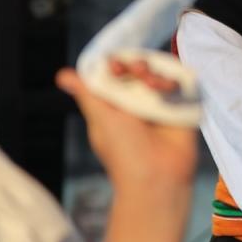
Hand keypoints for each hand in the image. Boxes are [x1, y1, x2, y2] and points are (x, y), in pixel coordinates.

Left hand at [57, 68, 199, 206]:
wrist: (158, 178)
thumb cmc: (124, 153)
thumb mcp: (102, 120)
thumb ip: (87, 94)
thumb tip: (61, 74)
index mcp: (114, 105)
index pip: (113, 74)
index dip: (115, 65)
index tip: (115, 67)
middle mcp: (136, 102)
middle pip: (137, 69)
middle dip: (136, 64)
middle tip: (138, 70)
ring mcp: (159, 104)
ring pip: (158, 73)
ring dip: (154, 72)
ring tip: (152, 82)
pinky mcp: (180, 107)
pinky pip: (178, 84)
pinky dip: (171, 81)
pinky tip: (166, 88)